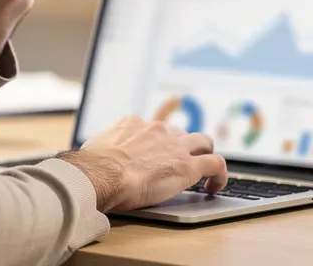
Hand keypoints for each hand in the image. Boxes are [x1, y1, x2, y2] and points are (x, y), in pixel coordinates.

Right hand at [58, 116, 227, 212]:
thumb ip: (101, 148)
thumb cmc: (93, 166)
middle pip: (181, 131)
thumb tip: (93, 154)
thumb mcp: (94, 148)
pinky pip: (216, 164)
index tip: (155, 156)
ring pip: (204, 141)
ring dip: (205, 154)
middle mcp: (157, 130)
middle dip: (184, 145)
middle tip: (181, 161)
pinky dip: (220, 175)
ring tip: (204, 173)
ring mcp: (175, 146)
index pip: (153, 128)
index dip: (157, 143)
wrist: (103, 174)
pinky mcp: (188, 166)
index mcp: (134, 124)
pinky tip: (213, 187)